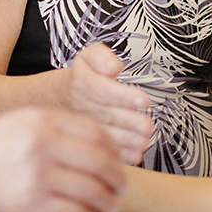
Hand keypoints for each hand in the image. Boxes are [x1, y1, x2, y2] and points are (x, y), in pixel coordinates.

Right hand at [0, 107, 124, 211]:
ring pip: (91, 189)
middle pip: (99, 161)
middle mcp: (43, 144)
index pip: (94, 132)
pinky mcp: (34, 204)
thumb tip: (96, 142)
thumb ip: (56, 128)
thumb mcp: (20, 123)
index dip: (113, 148)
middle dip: (117, 177)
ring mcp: (39, 175)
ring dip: (107, 200)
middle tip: (122, 185)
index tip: (119, 158)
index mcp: (42, 120)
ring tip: (111, 205)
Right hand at [63, 43, 153, 164]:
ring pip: (105, 133)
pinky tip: (135, 155)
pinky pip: (103, 148)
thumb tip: (114, 66)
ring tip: (144, 141)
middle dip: (128, 121)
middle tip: (147, 126)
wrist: (63, 96)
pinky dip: (120, 154)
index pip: (101, 88)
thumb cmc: (85, 75)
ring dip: (126, 139)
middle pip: (106, 113)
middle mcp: (81, 105)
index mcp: (81, 82)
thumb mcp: (89, 56)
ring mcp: (84, 125)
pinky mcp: (89, 139)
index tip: (143, 101)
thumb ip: (101, 56)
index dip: (122, 96)